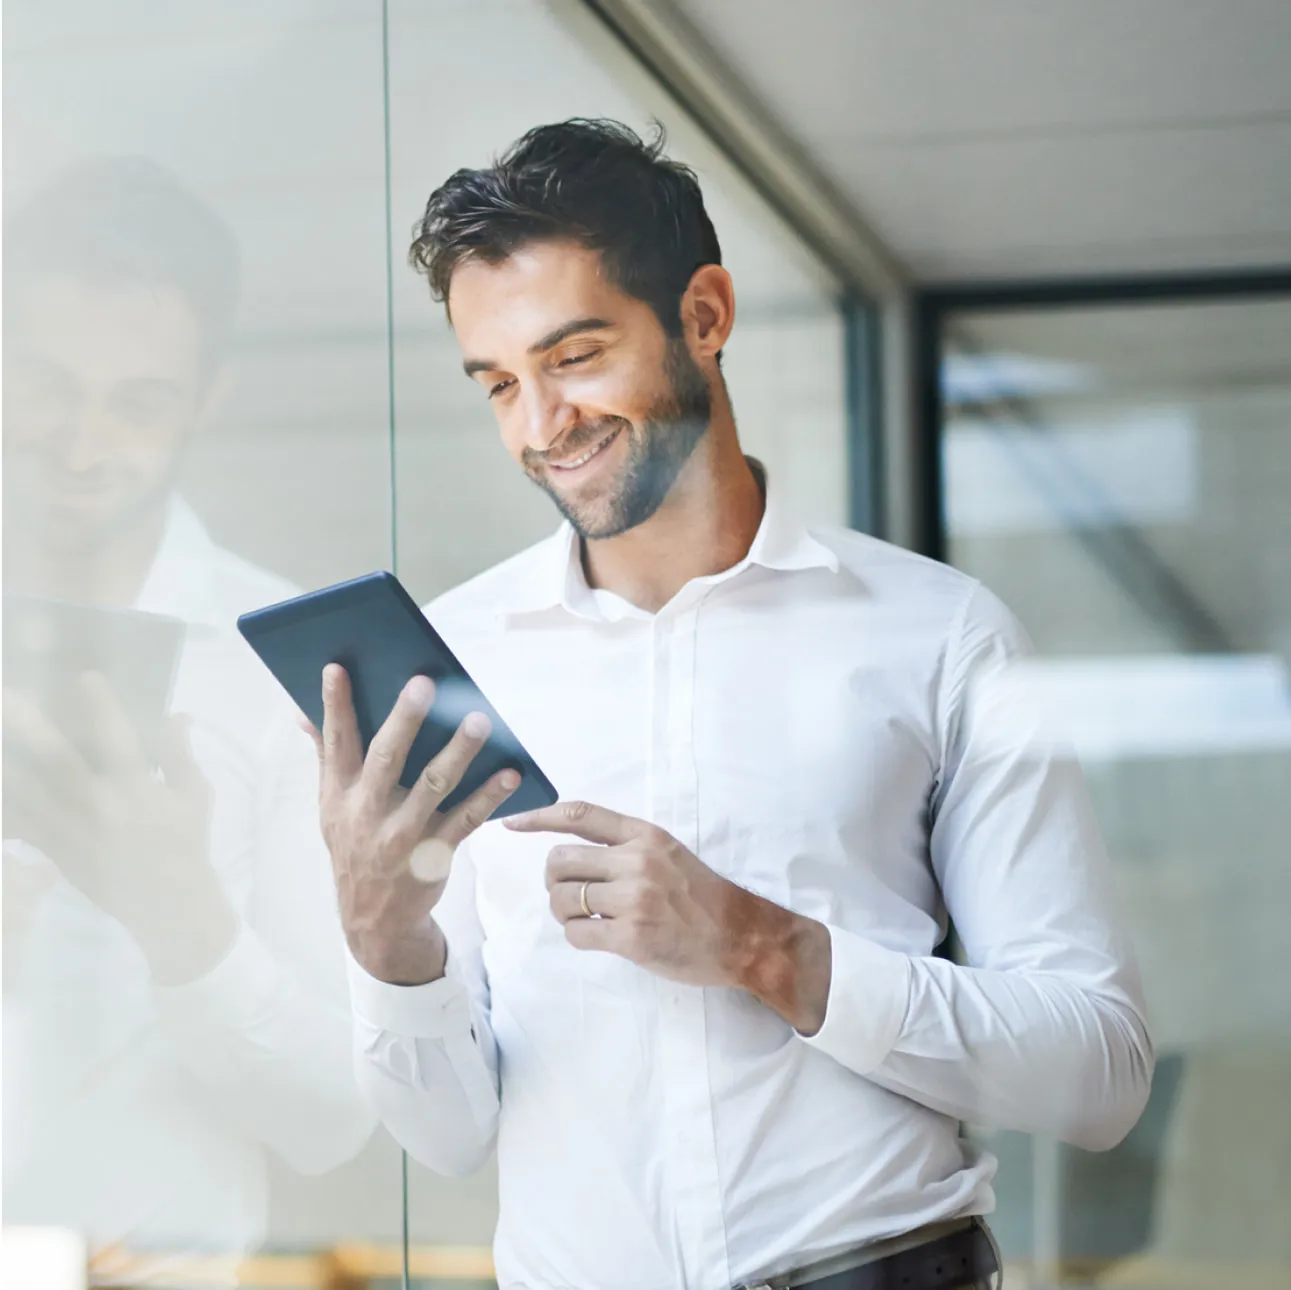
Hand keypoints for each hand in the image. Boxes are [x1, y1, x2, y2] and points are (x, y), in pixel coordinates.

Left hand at [2, 673, 234, 983]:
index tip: (84, 677)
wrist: (169, 904)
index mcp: (136, 789)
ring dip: (6, 765)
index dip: (100, 705)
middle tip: (8, 696)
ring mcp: (70, 830)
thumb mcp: (195, 796)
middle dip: (30, 726)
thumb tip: (175, 716)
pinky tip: (2, 780)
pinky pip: (18, 824)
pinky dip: (7, 805)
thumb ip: (179, 755)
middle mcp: (98, 806)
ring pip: (26, 791)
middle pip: (55, 760)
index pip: (116, 738)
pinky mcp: (53, 849)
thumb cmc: (185, 844)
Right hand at [303, 664, 518, 984]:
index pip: (335, 742)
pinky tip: (510, 774)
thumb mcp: (332, 809)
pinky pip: (466, 820)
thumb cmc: (356, 847)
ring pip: (434, 786)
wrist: (374, 920)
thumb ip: (327, 758)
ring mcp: (402, 834)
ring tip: (480, 721)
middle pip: (386, 758)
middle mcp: (367, 812)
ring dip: (459, 752)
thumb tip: (304, 713)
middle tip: (424, 684)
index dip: (335, 705)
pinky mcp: (435, 853)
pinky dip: (489, 796)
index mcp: (339, 795)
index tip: (337, 668)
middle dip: (404, 720)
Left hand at [505, 800, 832, 1032]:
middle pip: (559, 861)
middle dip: (555, 882)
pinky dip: (578, 937)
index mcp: (645, 836)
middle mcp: (637, 861)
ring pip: (562, 899)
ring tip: (586, 918)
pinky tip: (598, 938)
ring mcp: (635, 900)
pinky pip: (577, 934)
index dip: (539, 817)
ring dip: (564, 912)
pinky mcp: (633, 938)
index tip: (511, 824)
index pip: (579, 815)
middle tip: (571, 896)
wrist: (743, 936)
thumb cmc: (702, 897)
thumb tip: (570, 852)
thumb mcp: (669, 853)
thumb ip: (626, 847)